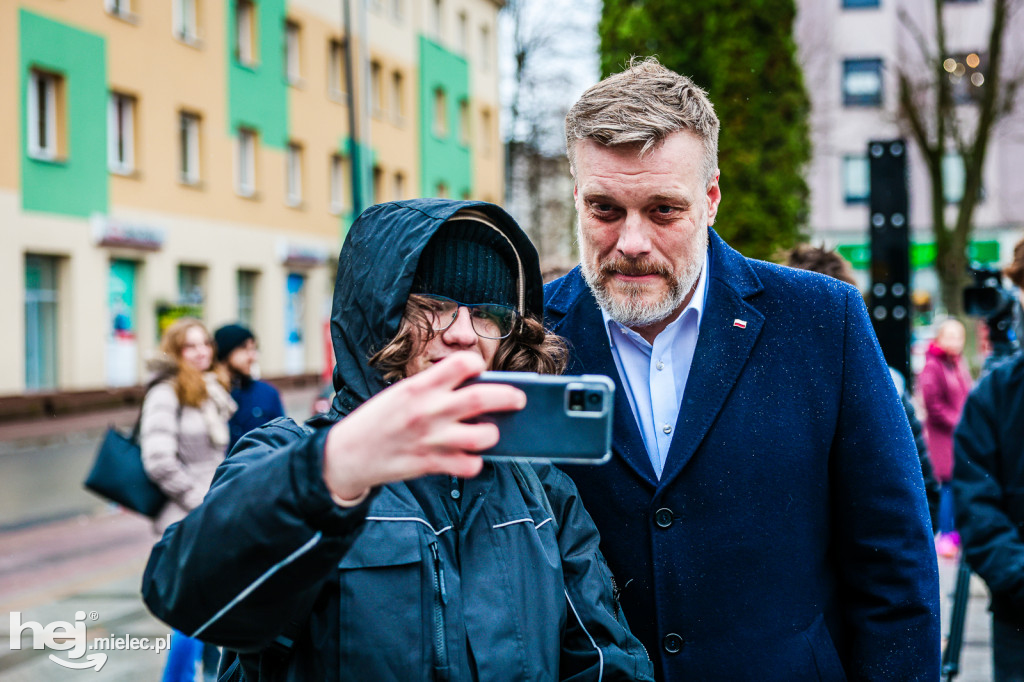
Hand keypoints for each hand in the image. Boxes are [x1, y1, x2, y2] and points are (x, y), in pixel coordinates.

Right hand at [322, 352, 526, 500]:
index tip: (480, 370)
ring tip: (490, 432)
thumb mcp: (401, 394)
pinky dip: (475, 462)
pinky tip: (470, 458)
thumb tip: (475, 387)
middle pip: (482, 397)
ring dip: (492, 434)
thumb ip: (434, 390)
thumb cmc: (378, 420)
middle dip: (509, 396)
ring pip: (482, 436)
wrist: (347, 455)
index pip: (462, 364)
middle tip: (520, 398)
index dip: (477, 364)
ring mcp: (432, 439)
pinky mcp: (431, 464)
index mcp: (419, 386)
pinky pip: (468, 466)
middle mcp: (428, 411)